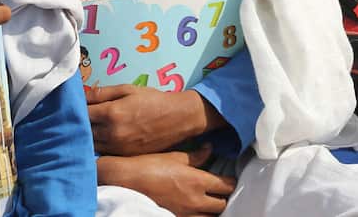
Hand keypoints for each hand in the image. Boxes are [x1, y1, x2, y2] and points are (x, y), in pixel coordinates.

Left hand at [87, 84, 220, 155]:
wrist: (177, 118)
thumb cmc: (152, 99)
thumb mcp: (128, 89)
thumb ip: (102, 93)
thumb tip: (80, 95)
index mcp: (111, 113)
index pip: (82, 114)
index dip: (76, 109)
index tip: (74, 106)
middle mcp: (112, 133)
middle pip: (83, 132)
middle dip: (78, 124)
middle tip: (78, 117)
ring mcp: (118, 147)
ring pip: (91, 145)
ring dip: (87, 136)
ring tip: (88, 127)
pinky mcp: (124, 156)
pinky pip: (103, 152)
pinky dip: (98, 145)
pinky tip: (100, 138)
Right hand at [97, 147, 234, 215]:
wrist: (126, 181)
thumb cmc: (149, 166)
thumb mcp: (176, 157)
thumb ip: (197, 156)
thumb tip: (210, 149)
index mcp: (198, 181)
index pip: (226, 186)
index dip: (231, 182)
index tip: (229, 179)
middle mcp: (195, 200)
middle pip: (221, 205)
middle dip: (223, 198)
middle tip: (220, 192)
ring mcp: (185, 213)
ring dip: (212, 210)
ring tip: (208, 203)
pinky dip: (198, 216)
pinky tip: (194, 210)